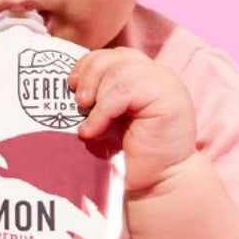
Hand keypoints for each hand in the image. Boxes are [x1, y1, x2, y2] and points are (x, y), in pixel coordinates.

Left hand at [68, 47, 196, 194]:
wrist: (160, 183)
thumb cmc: (133, 154)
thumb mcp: (112, 117)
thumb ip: (101, 94)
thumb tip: (71, 82)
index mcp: (146, 75)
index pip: (115, 55)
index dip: (89, 64)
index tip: (71, 84)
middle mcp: (159, 75)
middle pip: (116, 57)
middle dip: (90, 74)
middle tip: (78, 100)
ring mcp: (166, 85)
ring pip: (120, 71)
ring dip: (96, 93)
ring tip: (85, 116)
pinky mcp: (168, 99)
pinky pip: (125, 91)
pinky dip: (103, 109)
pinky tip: (93, 129)